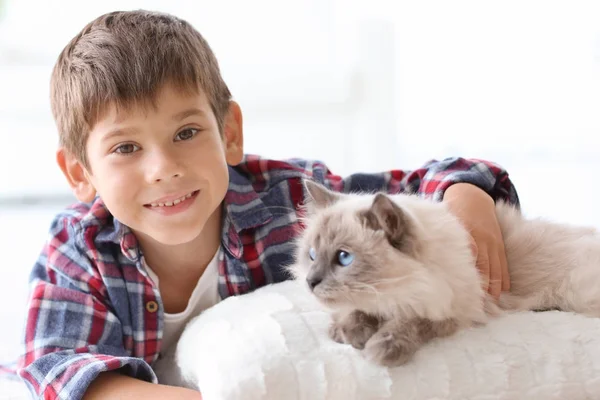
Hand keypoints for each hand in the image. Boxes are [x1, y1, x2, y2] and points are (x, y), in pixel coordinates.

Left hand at [442, 183, 509, 299]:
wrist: (473, 194)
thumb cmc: (453, 210)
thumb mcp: (445, 220)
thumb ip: (440, 238)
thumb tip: (426, 255)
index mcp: (466, 233)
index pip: (469, 259)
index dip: (468, 277)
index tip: (464, 294)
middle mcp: (482, 238)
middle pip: (484, 267)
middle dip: (482, 287)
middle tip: (478, 307)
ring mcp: (493, 241)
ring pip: (496, 267)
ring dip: (494, 286)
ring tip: (491, 304)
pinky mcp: (499, 243)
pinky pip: (503, 263)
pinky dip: (504, 277)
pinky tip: (503, 291)